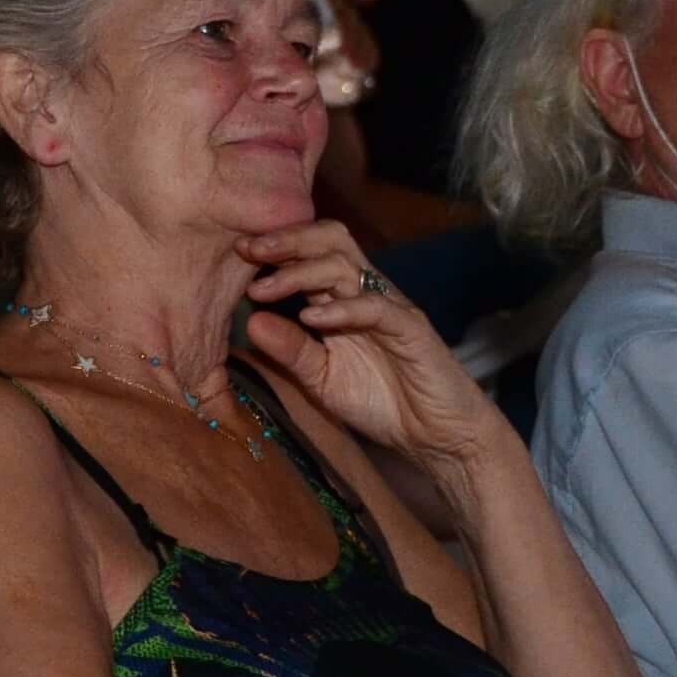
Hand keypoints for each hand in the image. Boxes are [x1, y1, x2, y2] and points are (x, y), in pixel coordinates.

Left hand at [235, 222, 499, 470]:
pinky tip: (311, 320)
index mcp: (345, 299)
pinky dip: (341, 310)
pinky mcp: (412, 329)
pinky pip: (376, 307)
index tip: (237, 253)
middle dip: (286, 240)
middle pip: (330, 241)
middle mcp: (367, 293)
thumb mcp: (323, 380)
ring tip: (264, 289)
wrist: (439, 436)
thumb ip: (291, 352)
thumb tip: (250, 323)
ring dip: (300, 273)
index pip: (312, 252)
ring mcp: (391, 307)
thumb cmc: (384, 403)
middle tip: (247, 250)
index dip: (277, 246)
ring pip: (346, 267)